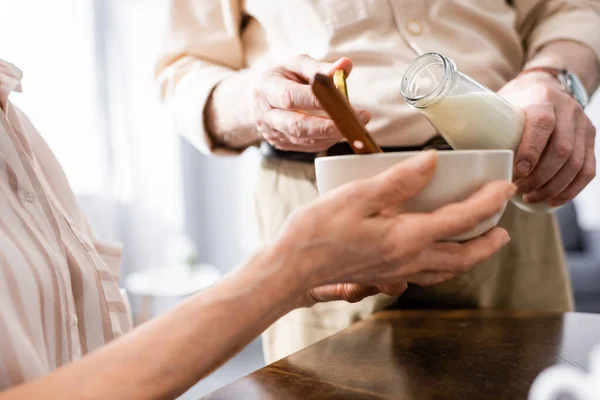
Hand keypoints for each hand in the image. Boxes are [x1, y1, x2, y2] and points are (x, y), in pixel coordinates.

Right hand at [251, 54, 369, 151]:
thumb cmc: (282, 77)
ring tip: (355, 126)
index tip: (343, 99)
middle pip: (297, 126)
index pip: (291, 97)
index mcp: (266, 88)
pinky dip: (327, 140)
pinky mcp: (282, 145)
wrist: (258, 98)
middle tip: (356, 122)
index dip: (317, 100)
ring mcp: (273, 133)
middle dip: (329, 126)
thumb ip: (320, 67)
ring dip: (332, 135)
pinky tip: (340, 131)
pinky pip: (307, 147)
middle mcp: (266, 114)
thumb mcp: (296, 64)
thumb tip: (346, 65)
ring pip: (304, 140)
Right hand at [277, 151, 514, 307]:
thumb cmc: (317, 231)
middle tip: (503, 230)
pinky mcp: (382, 277)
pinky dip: (441, 268)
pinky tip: (433, 258)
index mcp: (407, 237)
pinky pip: (424, 277)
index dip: (488, 203)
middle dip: (488, 244)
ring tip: (478, 245)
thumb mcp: (357, 196)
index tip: (505, 188)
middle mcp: (408, 260)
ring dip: (469, 258)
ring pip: (445, 271)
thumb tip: (433, 162)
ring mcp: (396, 273)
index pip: (461, 220)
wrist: (291, 268)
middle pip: (463, 257)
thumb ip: (398, 180)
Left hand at [498, 72, 595, 206]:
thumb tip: (459, 155)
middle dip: (539, 177)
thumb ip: (486, 124)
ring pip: (576, 164)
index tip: (517, 171)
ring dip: (553, 187)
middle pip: (561, 150)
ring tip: (531, 197)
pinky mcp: (590, 139)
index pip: (542, 124)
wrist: (547, 86)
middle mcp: (568, 111)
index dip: (531, 150)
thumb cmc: (515, 102)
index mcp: (543, 99)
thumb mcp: (501, 104)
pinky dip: (571, 189)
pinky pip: (588, 169)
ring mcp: (583, 125)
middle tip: (518, 190)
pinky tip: (553, 200)